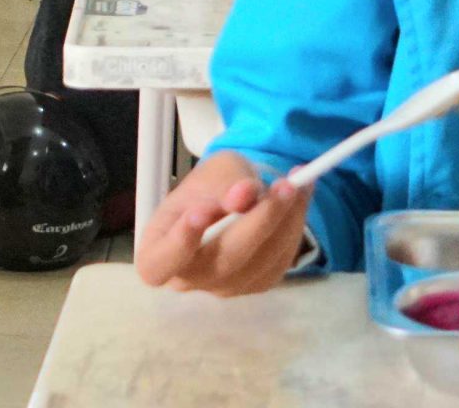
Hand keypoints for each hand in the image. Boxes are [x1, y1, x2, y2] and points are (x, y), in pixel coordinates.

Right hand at [135, 152, 309, 295]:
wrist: (229, 197)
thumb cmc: (206, 187)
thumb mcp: (211, 172)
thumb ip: (224, 183)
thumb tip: (244, 196)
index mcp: (157, 252)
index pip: (158, 264)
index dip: (179, 244)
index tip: (200, 211)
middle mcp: (188, 278)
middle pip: (221, 264)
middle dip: (256, 223)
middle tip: (282, 187)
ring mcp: (224, 287)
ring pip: (258, 265)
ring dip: (284, 222)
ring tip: (296, 182)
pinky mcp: (257, 283)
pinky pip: (280, 261)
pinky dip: (295, 226)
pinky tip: (301, 195)